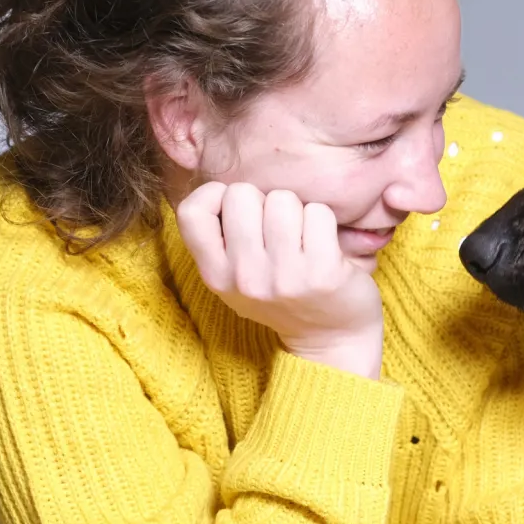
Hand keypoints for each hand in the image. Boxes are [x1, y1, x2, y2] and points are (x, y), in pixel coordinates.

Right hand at [177, 181, 383, 379]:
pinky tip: (325, 246)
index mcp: (215, 276)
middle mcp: (244, 277)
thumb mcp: (235, 278)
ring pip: (282, 198)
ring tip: (302, 238)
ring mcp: (283, 276)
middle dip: (262, 201)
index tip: (239, 211)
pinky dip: (324, 222)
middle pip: (241, 194)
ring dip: (297, 210)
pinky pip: (318, 213)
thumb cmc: (282, 295)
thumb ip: (218, 239)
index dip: (216, 196)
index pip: (192, 211)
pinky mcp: (322, 272)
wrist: (331, 338)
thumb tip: (218, 186)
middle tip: (277, 228)